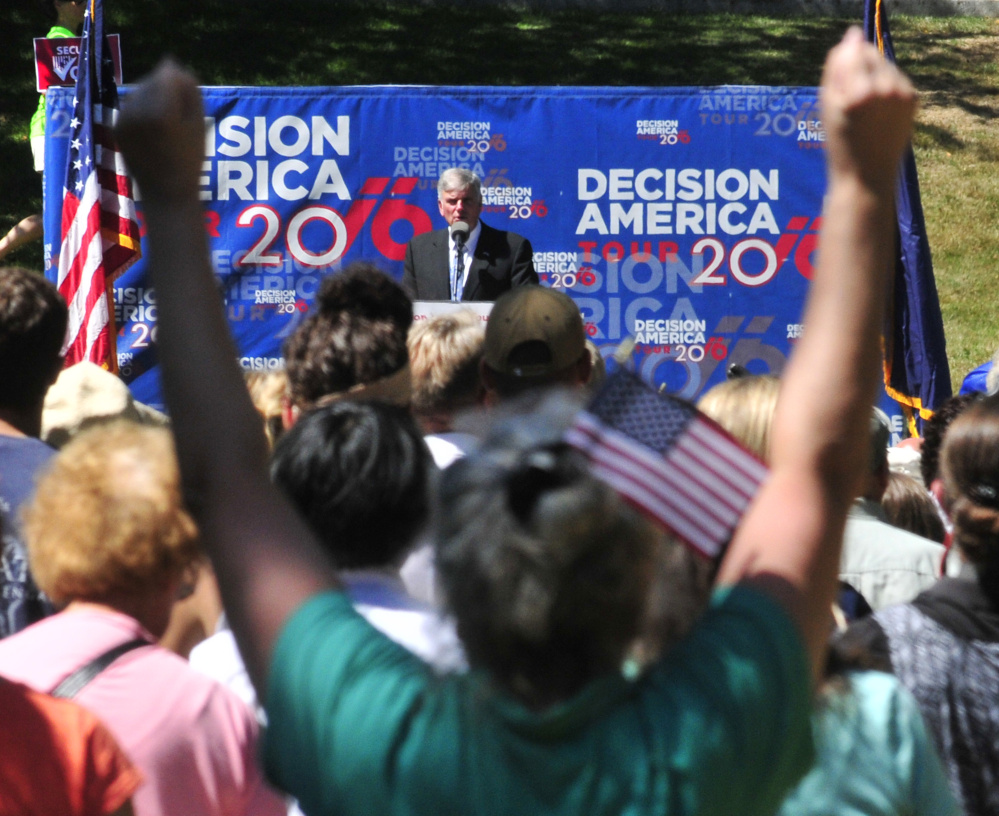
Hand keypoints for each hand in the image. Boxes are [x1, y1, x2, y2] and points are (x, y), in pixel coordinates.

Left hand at [116, 60, 205, 203]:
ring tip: (165, 120)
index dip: (178, 77)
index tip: (186, 90)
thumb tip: (176, 67)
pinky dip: (141, 109)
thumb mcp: (199, 125)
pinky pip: (130, 105)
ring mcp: (123, 119)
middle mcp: (138, 111)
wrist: (165, 193)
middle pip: (152, 80)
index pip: (167, 73)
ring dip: (151, 96)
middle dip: (164, 86)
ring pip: (139, 91)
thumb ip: (190, 92)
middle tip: (177, 111)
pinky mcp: (116, 126)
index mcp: (162, 111)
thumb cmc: (190, 161)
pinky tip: (152, 128)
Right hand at [820, 27, 917, 189]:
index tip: (837, 85)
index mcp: (860, 93)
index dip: (842, 62)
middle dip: (858, 67)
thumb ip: (836, 69)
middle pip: (870, 54)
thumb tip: (851, 38)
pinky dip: (885, 86)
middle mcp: (886, 89)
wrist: (867, 176)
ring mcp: (903, 93)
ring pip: (884, 64)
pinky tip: (877, 110)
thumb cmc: (840, 144)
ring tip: (864, 108)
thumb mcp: (827, 108)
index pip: (853, 51)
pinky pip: (895, 77)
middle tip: (849, 101)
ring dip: (872, 75)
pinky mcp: (913, 98)